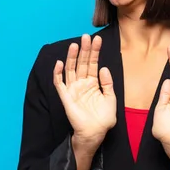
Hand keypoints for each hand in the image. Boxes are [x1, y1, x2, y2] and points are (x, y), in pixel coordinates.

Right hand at [53, 34, 116, 149]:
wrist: (95, 133)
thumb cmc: (103, 118)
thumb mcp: (111, 98)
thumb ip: (107, 83)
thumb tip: (103, 67)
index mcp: (93, 83)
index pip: (93, 63)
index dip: (94, 52)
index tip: (97, 39)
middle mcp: (82, 83)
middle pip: (82, 63)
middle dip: (84, 50)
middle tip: (86, 37)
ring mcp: (73, 89)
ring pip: (71, 69)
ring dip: (72, 57)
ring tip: (75, 45)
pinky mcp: (66, 97)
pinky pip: (59, 84)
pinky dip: (58, 73)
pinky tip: (60, 63)